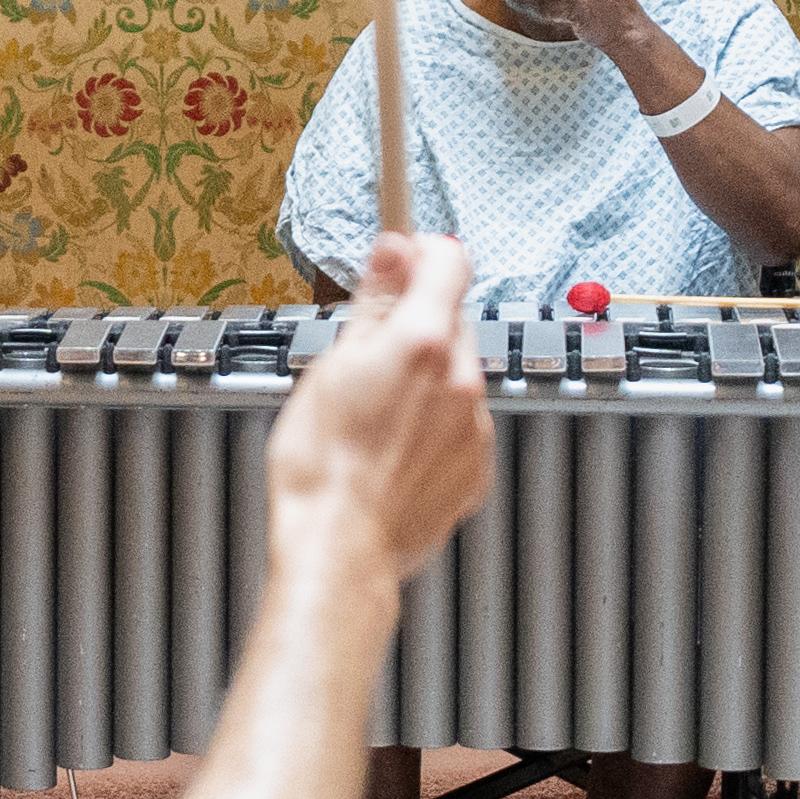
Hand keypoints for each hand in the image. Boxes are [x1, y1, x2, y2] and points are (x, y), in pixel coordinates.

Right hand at [270, 232, 491, 580]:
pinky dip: (436, 425)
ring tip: (377, 412)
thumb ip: (374, 302)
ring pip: (458, 374)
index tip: (402, 259)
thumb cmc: (322, 466)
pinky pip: (463, 424)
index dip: (421, 253)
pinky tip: (395, 445)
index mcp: (424, 343)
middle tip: (369, 352)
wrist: (339, 546)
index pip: (450, 259)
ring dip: (427, 379)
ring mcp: (475, 426)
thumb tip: (393, 251)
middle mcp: (462, 380)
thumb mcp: (332, 364)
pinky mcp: (477, 467)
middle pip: (453, 319)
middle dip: (418, 324)